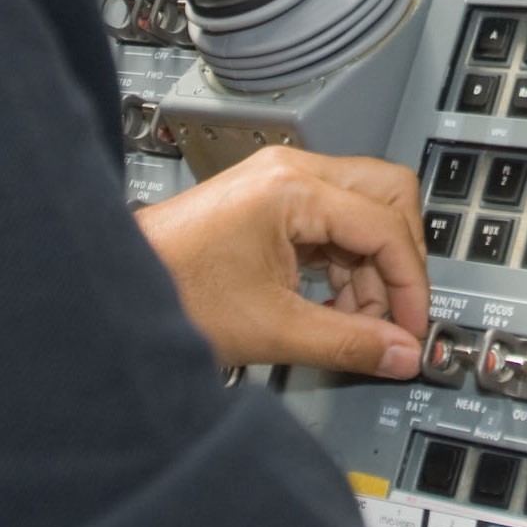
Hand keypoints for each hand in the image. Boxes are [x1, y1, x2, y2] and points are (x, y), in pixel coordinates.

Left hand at [134, 146, 429, 378]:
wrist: (115, 290)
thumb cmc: (171, 294)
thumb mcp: (272, 330)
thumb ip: (348, 344)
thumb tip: (399, 353)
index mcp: (292, 189)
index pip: (387, 225)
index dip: (409, 284)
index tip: (411, 328)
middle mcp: (290, 172)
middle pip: (388, 197)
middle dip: (399, 261)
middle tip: (395, 313)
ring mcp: (279, 182)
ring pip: (363, 211)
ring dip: (370, 268)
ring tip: (353, 323)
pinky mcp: (269, 201)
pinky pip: (333, 222)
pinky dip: (344, 263)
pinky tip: (331, 308)